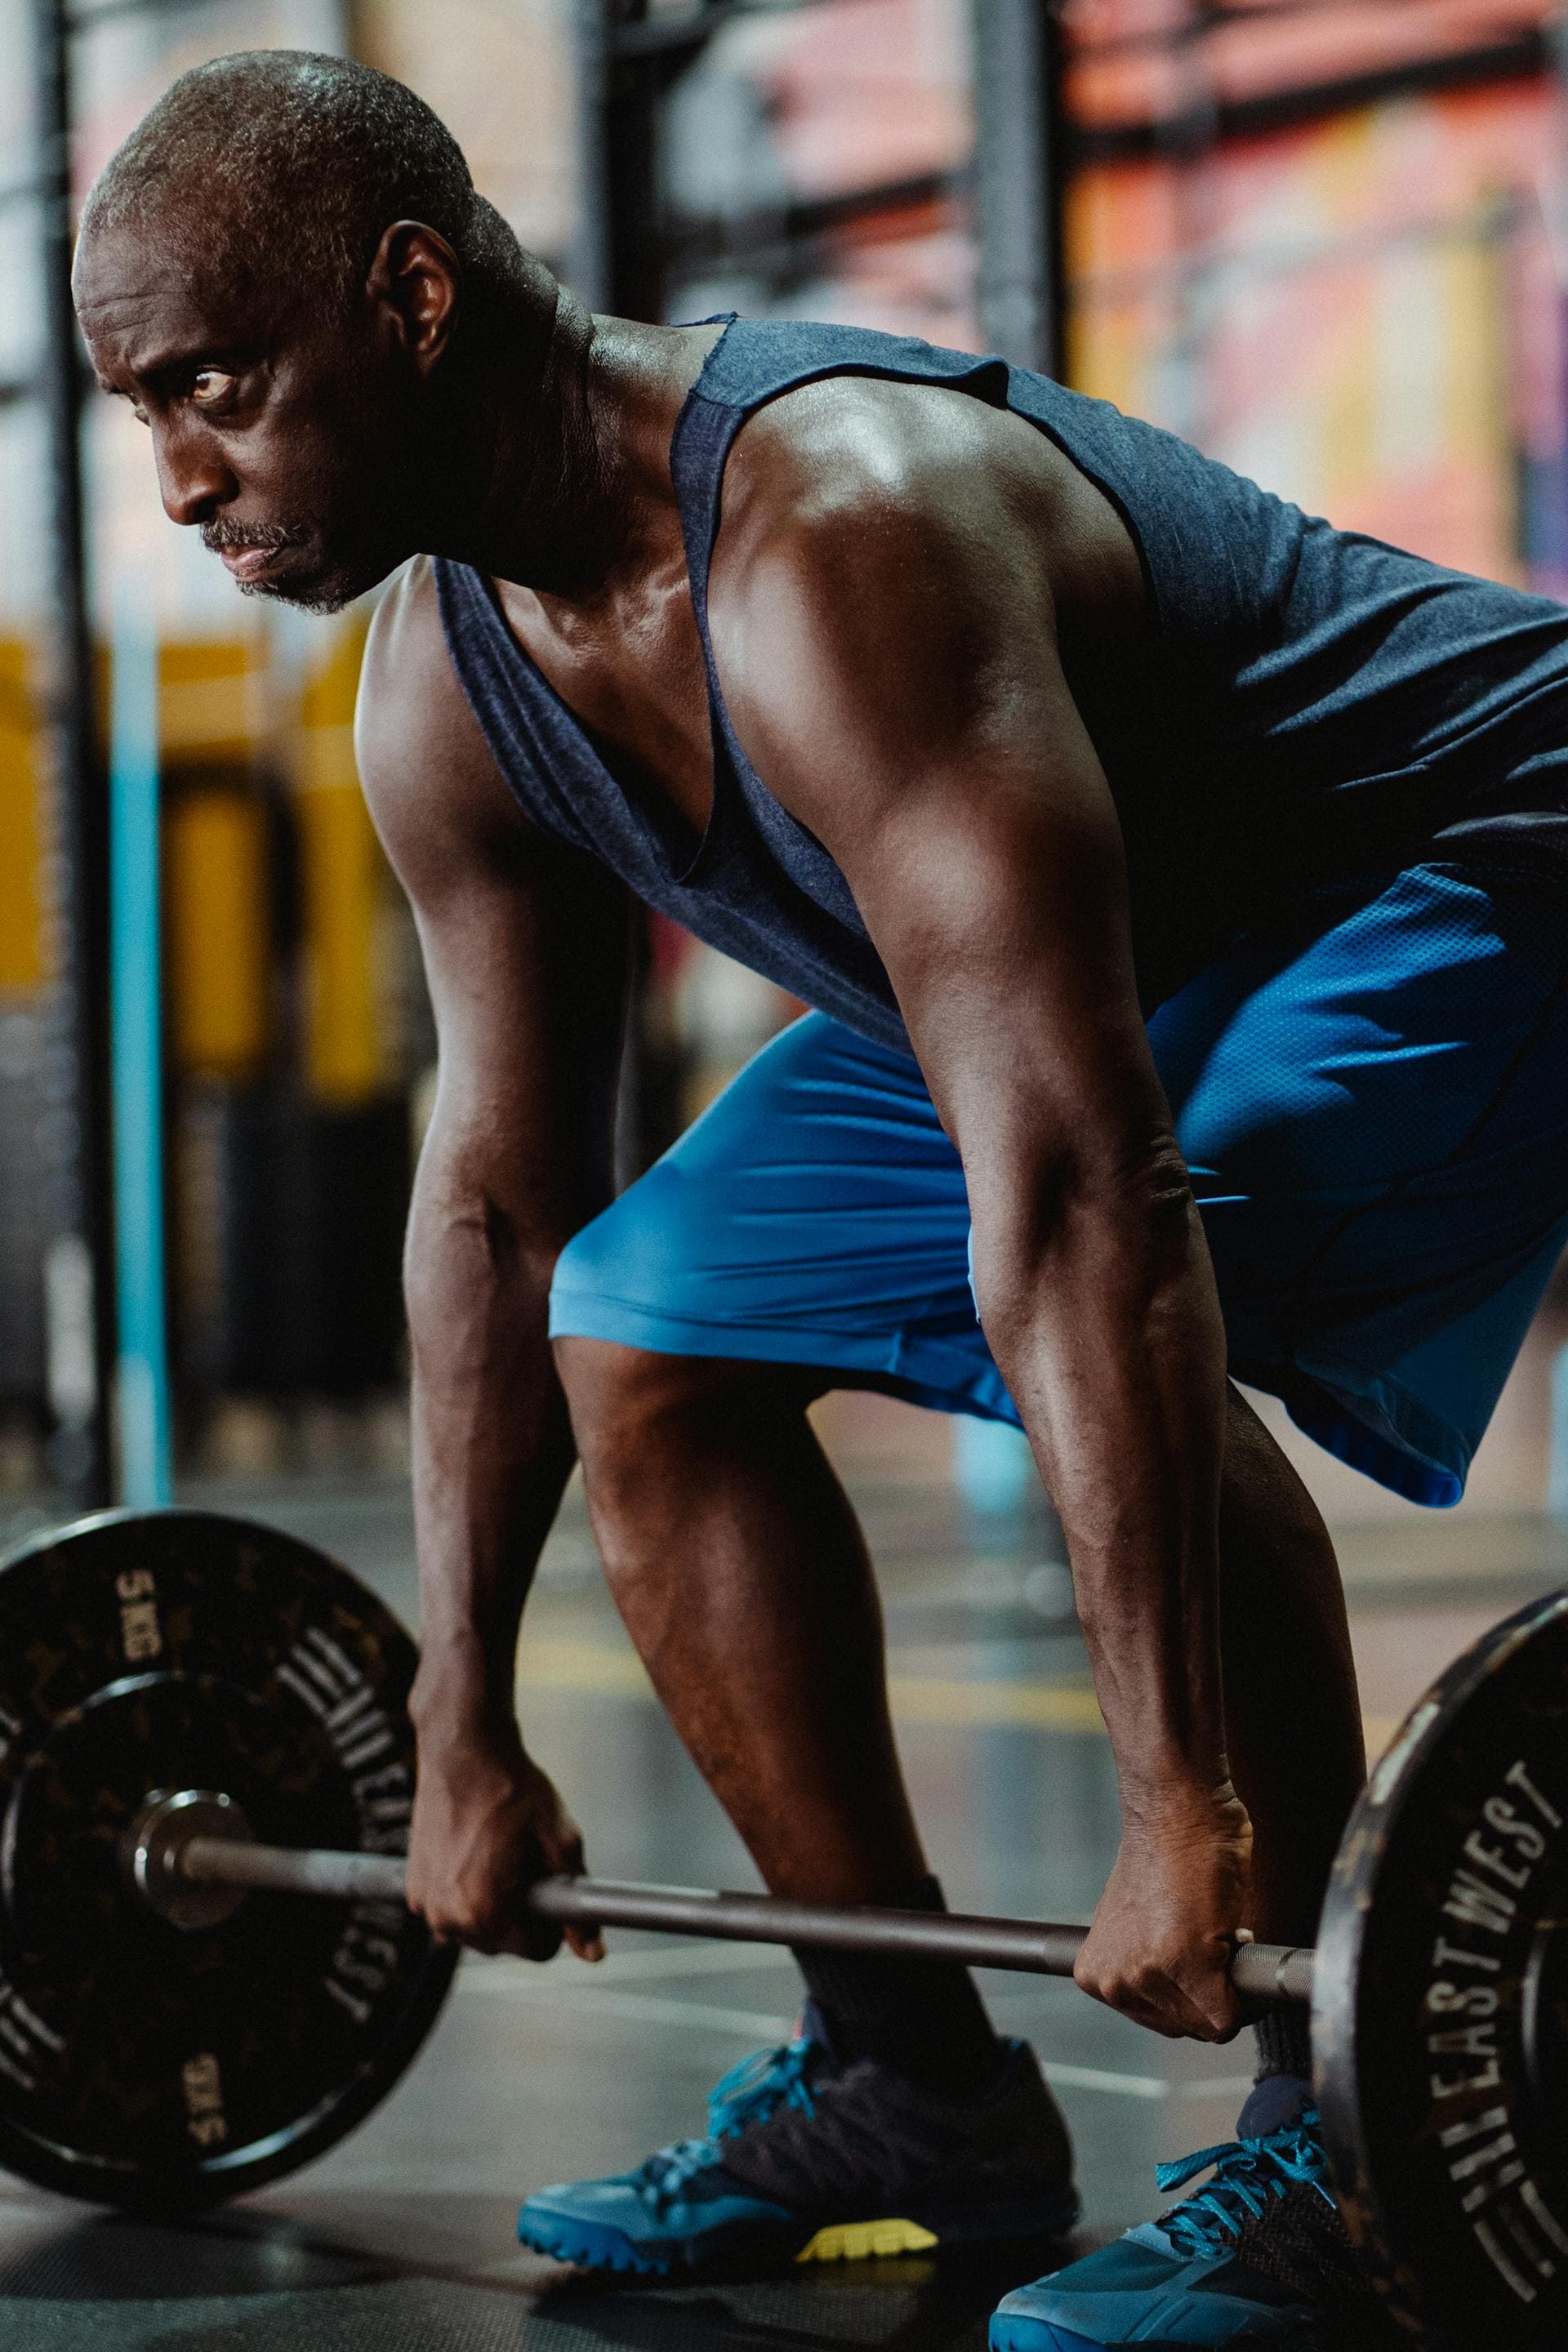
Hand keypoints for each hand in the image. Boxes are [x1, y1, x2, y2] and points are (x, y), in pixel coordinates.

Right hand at [407, 1729, 603, 1962]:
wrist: (464, 1751)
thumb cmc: (510, 1787)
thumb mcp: (559, 1840)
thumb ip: (578, 1902)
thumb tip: (593, 1952)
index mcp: (486, 1911)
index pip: (537, 1950)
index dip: (554, 1920)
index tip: (551, 1886)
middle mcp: (448, 1917)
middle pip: (505, 1943)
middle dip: (521, 1911)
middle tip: (525, 1862)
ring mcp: (426, 1904)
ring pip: (476, 1931)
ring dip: (492, 1906)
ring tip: (500, 1855)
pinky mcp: (413, 1888)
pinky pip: (451, 1912)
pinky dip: (465, 1895)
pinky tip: (474, 1855)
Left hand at [1073, 1784, 1251, 2039]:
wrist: (1178, 1806)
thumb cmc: (1168, 1853)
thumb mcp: (1142, 1926)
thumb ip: (1154, 1968)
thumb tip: (1189, 1996)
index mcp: (1097, 1974)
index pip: (1163, 2021)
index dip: (1194, 1992)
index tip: (1202, 1957)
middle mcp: (1114, 1983)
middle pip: (1187, 2026)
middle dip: (1212, 1991)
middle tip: (1213, 1939)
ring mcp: (1147, 1977)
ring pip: (1211, 2023)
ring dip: (1229, 1983)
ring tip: (1217, 1929)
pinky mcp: (1186, 1964)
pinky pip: (1231, 2015)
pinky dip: (1247, 1989)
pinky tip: (1234, 1935)